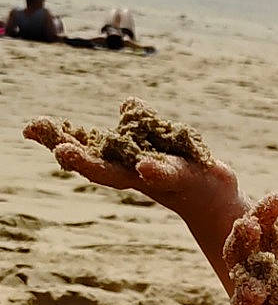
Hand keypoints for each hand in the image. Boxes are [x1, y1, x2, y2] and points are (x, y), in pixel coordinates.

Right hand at [26, 113, 241, 223]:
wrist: (219, 201)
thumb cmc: (188, 172)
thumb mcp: (164, 144)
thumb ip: (143, 126)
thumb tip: (126, 103)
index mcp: (127, 164)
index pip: (90, 150)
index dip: (61, 139)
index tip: (31, 128)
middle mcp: (140, 175)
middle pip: (103, 168)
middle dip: (76, 157)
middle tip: (52, 147)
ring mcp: (165, 179)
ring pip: (130, 174)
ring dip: (99, 168)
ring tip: (73, 155)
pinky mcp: (192, 178)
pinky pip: (172, 174)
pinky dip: (157, 171)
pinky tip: (143, 165)